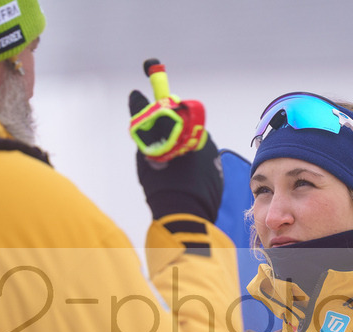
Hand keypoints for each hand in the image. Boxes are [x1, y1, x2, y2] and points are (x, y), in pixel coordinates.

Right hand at [129, 89, 222, 222]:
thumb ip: (143, 118)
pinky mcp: (216, 186)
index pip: (179, 125)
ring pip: (194, 160)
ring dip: (182, 165)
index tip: (154, 142)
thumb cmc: (165, 181)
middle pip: (186, 142)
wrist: (183, 216)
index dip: (164, 132)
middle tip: (158, 164)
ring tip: (167, 180)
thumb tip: (136, 94)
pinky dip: (190, 179)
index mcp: (197, 136)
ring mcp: (215, 168)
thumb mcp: (148, 147)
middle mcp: (210, 150)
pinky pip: (201, 176)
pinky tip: (178, 189)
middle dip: (172, 148)